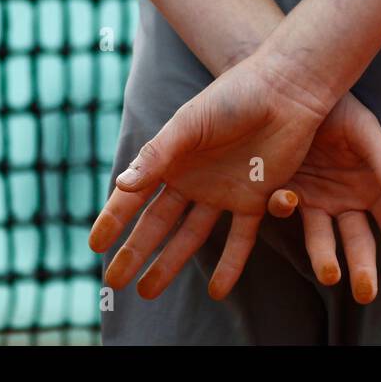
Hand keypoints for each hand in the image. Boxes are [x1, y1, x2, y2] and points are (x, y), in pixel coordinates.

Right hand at [89, 52, 332, 300]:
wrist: (285, 89)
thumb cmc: (233, 96)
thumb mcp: (189, 124)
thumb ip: (158, 156)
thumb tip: (122, 185)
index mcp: (172, 157)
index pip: (136, 195)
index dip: (114, 219)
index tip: (95, 244)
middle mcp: (194, 178)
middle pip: (158, 222)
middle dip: (135, 251)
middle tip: (114, 282)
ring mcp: (223, 191)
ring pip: (191, 236)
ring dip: (171, 263)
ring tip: (148, 291)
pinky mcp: (256, 199)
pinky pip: (241, 239)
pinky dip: (230, 265)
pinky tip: (218, 291)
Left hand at [268, 95, 380, 303]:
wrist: (292, 87)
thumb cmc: (339, 107)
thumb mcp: (366, 129)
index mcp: (375, 185)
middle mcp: (347, 199)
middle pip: (360, 242)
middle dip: (363, 268)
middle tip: (363, 292)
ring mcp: (316, 199)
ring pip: (322, 238)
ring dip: (325, 258)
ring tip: (329, 272)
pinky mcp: (285, 191)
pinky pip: (285, 210)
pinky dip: (284, 208)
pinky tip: (286, 198)